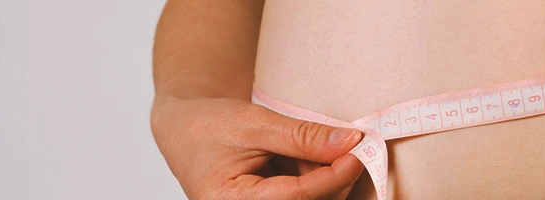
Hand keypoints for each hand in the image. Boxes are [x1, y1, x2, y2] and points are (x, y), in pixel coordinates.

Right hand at [150, 96, 364, 198]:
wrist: (185, 130)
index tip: (359, 151)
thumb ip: (301, 136)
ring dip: (326, 174)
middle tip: (353, 143)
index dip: (334, 174)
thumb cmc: (209, 125)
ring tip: (315, 142)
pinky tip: (310, 154)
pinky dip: (317, 175)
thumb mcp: (254, 122)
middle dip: (335, 175)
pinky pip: (306, 197)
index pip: (299, 195)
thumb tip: (348, 142)